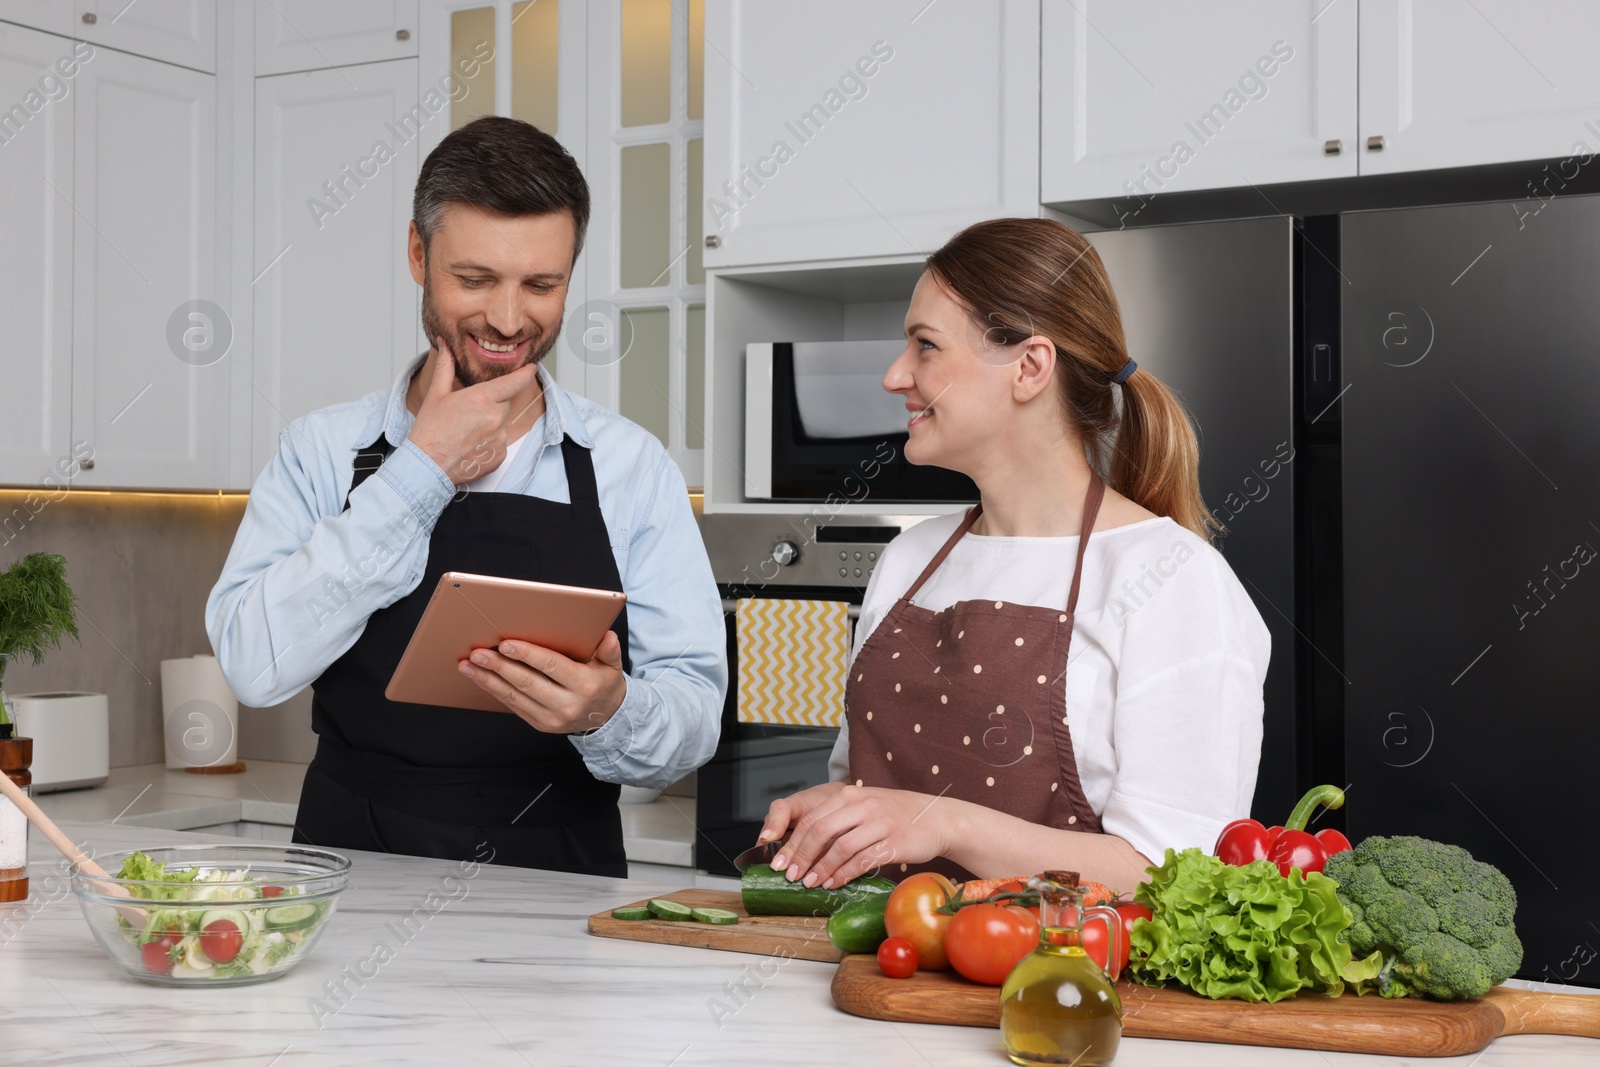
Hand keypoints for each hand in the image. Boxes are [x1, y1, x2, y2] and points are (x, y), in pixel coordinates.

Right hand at [409, 338, 539, 484]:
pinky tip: (470, 444)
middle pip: (505, 402)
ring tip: (465, 431)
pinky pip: (499, 442)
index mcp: (482, 398)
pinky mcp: (500, 456)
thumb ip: (445, 367)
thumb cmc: (429, 431)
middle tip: (469, 411)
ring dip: (489, 423)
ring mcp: (500, 438)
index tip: (530, 367)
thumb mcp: (436, 394)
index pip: (516, 381)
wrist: (427, 466)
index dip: (526, 373)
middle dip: (492, 402)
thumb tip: (445, 346)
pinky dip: (488, 441)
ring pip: (501, 423)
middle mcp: (496, 417)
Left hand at [458, 631, 627, 733]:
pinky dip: (494, 691)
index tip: (506, 643)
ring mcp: (550, 718)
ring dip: (488, 680)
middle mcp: (566, 704)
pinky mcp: (539, 724)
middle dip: (499, 666)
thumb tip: (607, 636)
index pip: (551, 666)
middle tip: (478, 653)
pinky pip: (512, 705)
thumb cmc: (604, 684)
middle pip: (526, 682)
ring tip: (468, 665)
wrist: (606, 718)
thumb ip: (610, 651)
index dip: (527, 654)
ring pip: (514, 696)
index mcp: (583, 685)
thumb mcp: (612, 667)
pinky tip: (480, 678)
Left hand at [762, 783, 951, 888]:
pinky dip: (845, 874)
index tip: (781, 862)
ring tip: (811, 883)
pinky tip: (835, 883)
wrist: (937, 817)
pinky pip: (863, 861)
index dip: (794, 842)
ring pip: (841, 848)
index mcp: (851, 795)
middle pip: (821, 832)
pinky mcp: (895, 842)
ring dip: (822, 869)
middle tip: (791, 876)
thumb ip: (839, 819)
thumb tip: (806, 847)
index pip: (812, 818)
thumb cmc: (897, 815)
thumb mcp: (866, 806)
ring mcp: (880, 823)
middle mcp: (863, 805)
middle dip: (802, 856)